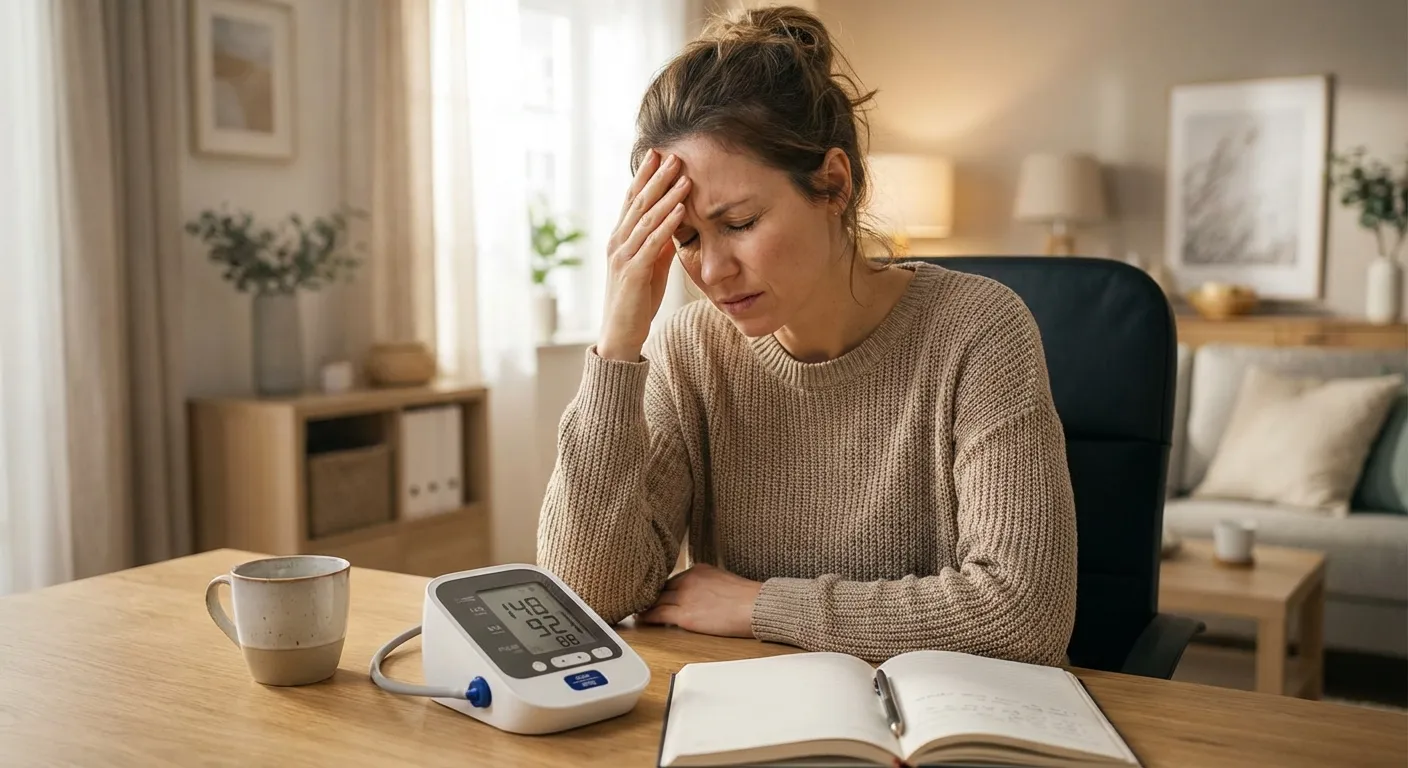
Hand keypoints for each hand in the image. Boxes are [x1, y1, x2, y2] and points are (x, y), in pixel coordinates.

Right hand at [597, 149, 691, 361]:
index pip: (631, 200)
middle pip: (638, 202)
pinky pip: (652, 243)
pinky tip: (680, 209)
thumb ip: (659, 245)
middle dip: (656, 177)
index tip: (658, 154)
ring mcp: (623, 256)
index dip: (644, 176)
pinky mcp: (634, 272)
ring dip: (666, 195)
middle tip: (673, 154)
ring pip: (646, 218)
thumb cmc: (637, 301)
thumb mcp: (651, 267)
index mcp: (620, 238)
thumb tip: (675, 224)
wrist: (621, 334)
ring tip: (683, 175)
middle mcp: (617, 242)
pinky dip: (667, 224)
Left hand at [636, 564, 762, 638]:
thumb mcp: (725, 581)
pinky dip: (647, 617)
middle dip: (652, 596)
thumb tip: (705, 596)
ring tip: (637, 611)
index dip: (663, 588)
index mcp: (699, 569)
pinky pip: (657, 614)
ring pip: (656, 600)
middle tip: (641, 602)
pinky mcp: (684, 615)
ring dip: (645, 606)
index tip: (656, 593)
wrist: (756, 606)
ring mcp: (685, 596)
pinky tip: (641, 620)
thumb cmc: (749, 598)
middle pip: (662, 588)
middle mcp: (689, 579)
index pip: (674, 579)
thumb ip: (709, 585)